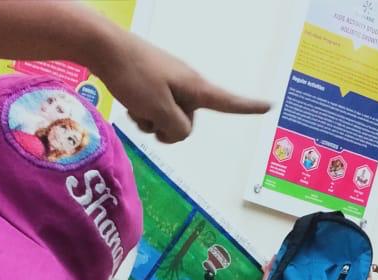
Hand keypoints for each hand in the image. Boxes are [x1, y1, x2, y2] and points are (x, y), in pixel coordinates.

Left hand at [97, 29, 270, 143]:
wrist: (107, 49)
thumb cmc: (135, 77)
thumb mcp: (158, 109)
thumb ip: (176, 127)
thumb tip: (180, 132)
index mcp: (195, 88)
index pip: (227, 101)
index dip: (248, 107)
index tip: (270, 105)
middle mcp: (187, 86)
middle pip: (187, 123)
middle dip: (167, 128)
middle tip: (148, 114)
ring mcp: (170, 86)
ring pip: (167, 120)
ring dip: (150, 122)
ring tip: (136, 106)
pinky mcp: (154, 87)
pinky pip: (154, 111)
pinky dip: (142, 113)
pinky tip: (130, 104)